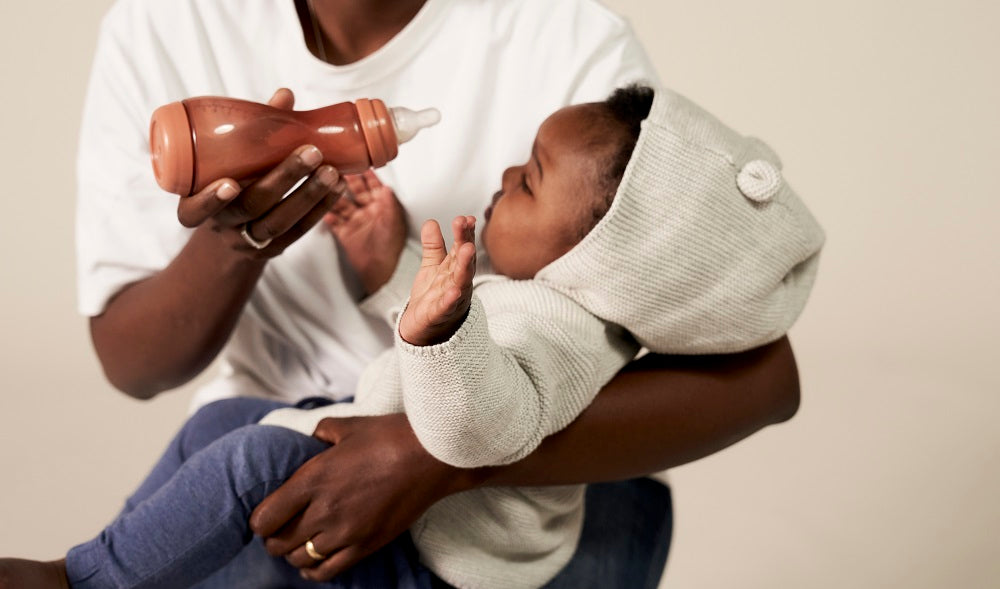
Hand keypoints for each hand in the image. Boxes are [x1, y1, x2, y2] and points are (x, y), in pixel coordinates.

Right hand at [175, 88, 349, 258]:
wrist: (231, 228)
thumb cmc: (227, 179)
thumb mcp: (227, 160)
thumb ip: (251, 131)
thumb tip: (285, 96)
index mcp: (194, 206)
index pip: (194, 210)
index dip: (210, 201)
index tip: (231, 184)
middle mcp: (220, 226)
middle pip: (251, 208)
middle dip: (283, 180)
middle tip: (312, 153)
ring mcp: (248, 241)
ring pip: (279, 223)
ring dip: (309, 195)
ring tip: (333, 171)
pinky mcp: (275, 248)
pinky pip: (299, 231)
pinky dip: (321, 208)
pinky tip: (339, 188)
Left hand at [248, 414, 475, 581]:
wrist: (432, 457)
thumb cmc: (391, 436)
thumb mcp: (348, 426)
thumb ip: (321, 433)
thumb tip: (311, 441)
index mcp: (314, 478)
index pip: (265, 517)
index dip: (260, 519)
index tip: (266, 513)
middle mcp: (324, 510)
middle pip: (279, 543)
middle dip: (274, 537)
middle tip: (281, 528)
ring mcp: (346, 532)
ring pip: (300, 560)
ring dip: (294, 553)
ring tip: (299, 542)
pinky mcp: (366, 545)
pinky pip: (327, 572)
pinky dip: (314, 570)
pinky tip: (314, 561)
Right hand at [324, 170, 407, 293]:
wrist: (383, 273)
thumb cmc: (393, 249)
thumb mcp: (393, 224)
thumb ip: (389, 205)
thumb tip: (386, 187)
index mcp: (382, 206)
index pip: (373, 184)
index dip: (365, 173)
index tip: (356, 160)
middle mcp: (368, 211)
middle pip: (355, 190)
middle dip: (346, 179)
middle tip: (335, 167)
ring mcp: (355, 222)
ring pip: (341, 203)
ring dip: (333, 195)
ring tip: (324, 184)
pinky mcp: (345, 234)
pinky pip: (333, 222)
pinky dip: (327, 215)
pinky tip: (321, 209)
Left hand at [398, 216, 476, 345]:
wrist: (423, 328)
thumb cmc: (432, 297)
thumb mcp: (432, 267)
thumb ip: (433, 246)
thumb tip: (431, 222)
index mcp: (454, 270)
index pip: (461, 248)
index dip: (464, 232)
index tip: (465, 218)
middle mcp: (457, 283)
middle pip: (464, 261)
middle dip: (466, 242)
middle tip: (465, 224)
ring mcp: (451, 300)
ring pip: (460, 282)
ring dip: (464, 266)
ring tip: (466, 249)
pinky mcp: (439, 316)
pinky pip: (445, 307)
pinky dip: (450, 300)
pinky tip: (453, 291)